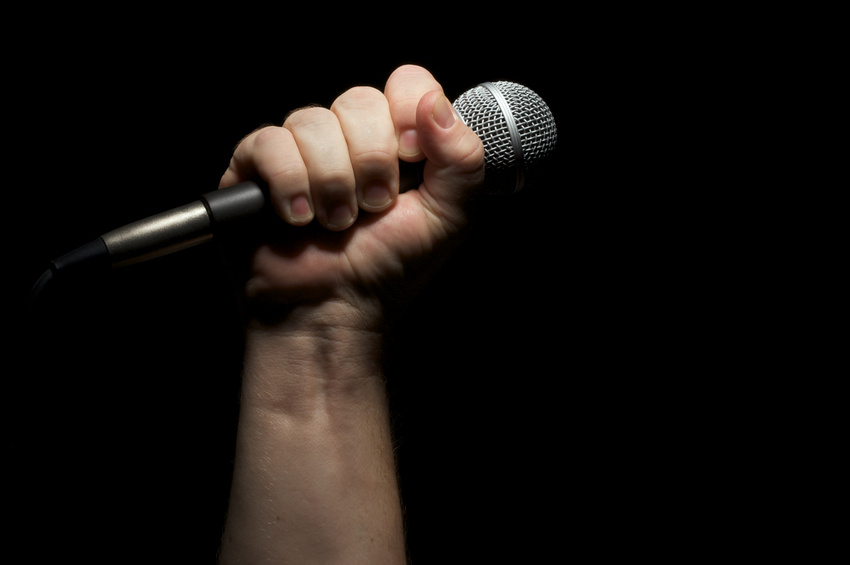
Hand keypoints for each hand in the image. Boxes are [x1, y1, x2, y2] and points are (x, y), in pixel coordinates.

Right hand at [218, 65, 483, 323]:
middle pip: (358, 99)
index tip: (411, 156)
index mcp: (396, 141)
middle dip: (371, 162)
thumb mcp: (448, 217)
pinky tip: (299, 217)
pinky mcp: (256, 167)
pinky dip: (290, 184)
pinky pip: (269, 143)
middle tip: (374, 207)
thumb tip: (435, 104)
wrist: (335, 310)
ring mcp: (302, 150)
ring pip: (312, 121)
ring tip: (337, 223)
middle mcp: (349, 139)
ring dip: (332, 182)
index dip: (408, 112)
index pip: (406, 83)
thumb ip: (463, 159)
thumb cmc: (388, 268)